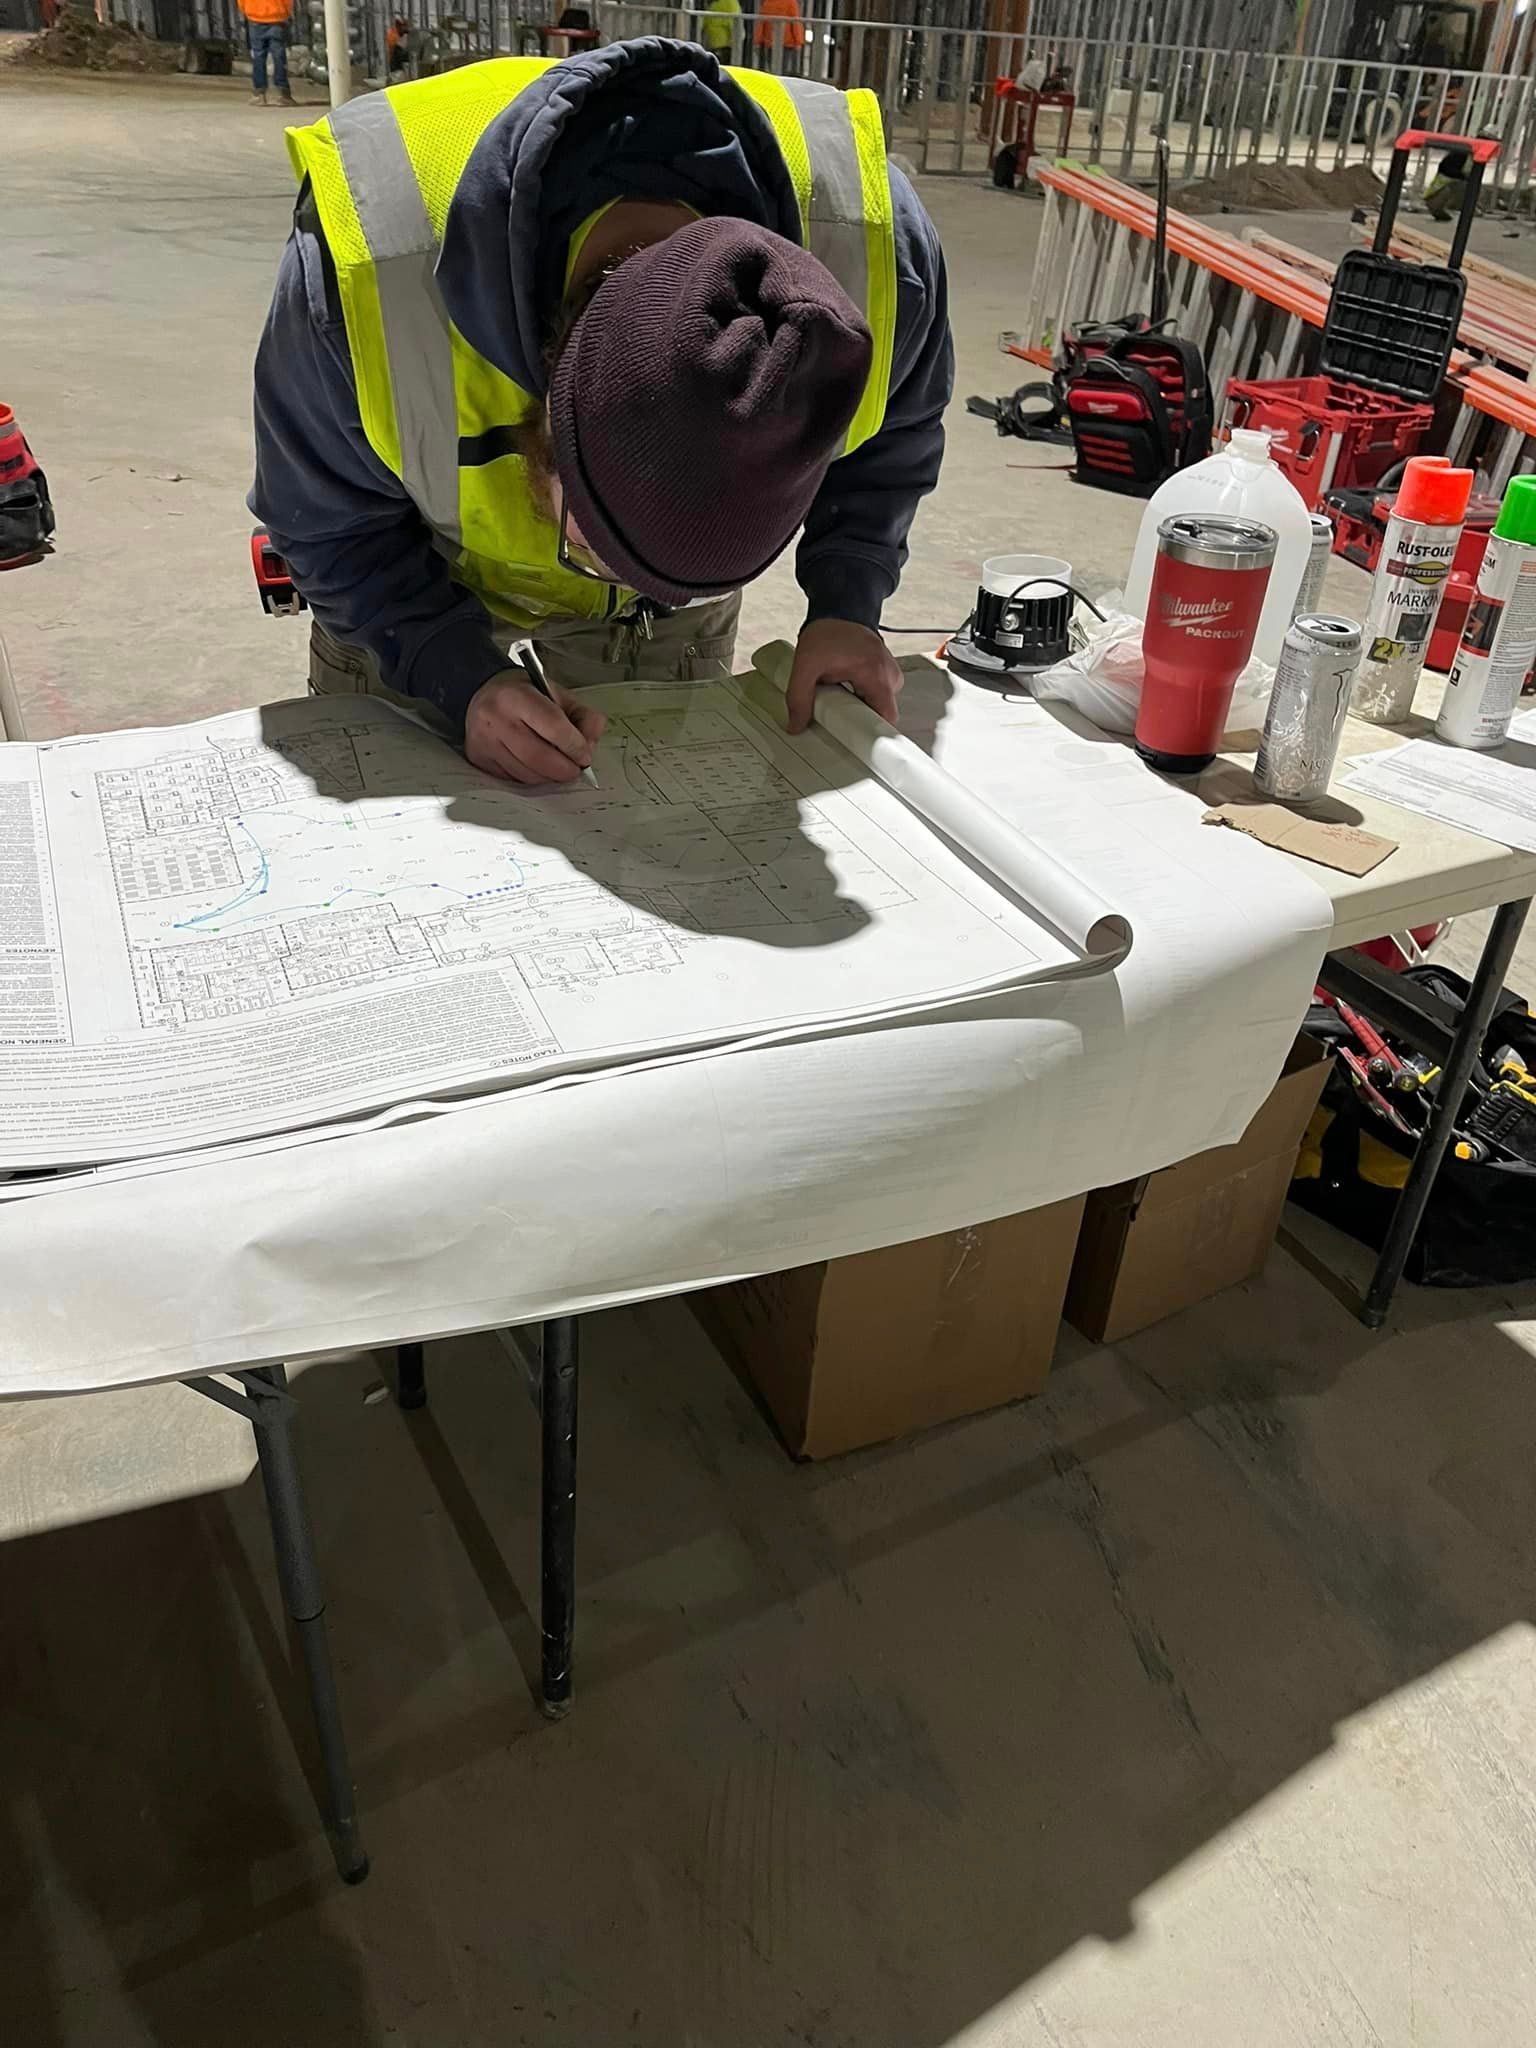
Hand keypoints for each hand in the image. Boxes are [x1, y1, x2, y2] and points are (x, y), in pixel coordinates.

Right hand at [464, 671, 606, 784]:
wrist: (484, 692)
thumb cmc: (523, 694)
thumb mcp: (557, 694)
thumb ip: (583, 716)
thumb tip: (590, 744)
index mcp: (517, 696)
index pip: (554, 727)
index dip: (575, 746)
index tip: (585, 755)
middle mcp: (496, 717)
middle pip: (540, 757)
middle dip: (566, 769)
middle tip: (575, 768)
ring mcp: (484, 740)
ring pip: (528, 774)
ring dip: (549, 776)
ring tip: (556, 765)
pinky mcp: (479, 758)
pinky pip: (514, 779)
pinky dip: (532, 777)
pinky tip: (535, 765)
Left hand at [785, 619, 902, 734]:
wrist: (840, 607)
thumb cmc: (829, 630)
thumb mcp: (806, 664)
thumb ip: (798, 697)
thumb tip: (796, 725)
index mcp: (877, 675)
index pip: (885, 719)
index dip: (870, 735)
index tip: (854, 740)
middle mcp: (890, 675)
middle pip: (879, 714)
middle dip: (856, 718)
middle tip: (835, 709)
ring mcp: (890, 673)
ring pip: (878, 705)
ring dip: (858, 706)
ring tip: (839, 694)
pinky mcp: (886, 672)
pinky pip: (877, 695)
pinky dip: (861, 696)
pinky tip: (846, 688)